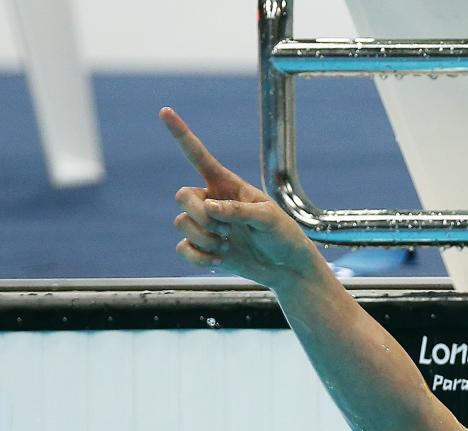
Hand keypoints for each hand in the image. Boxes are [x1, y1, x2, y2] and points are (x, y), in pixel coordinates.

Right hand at [161, 107, 324, 290]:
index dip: (182, 135)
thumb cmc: (283, 236)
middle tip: (224, 230)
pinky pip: (183, 249)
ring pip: (181, 224)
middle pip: (182, 197)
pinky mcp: (202, 248)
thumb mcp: (269, 218)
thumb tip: (210, 207)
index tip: (165, 111)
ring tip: (227, 246)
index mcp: (228, 186)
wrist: (286, 267)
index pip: (200, 157)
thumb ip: (240, 211)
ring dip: (204, 239)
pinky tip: (219, 260)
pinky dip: (199, 258)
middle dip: (199, 215)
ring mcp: (206, 226)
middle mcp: (212, 202)